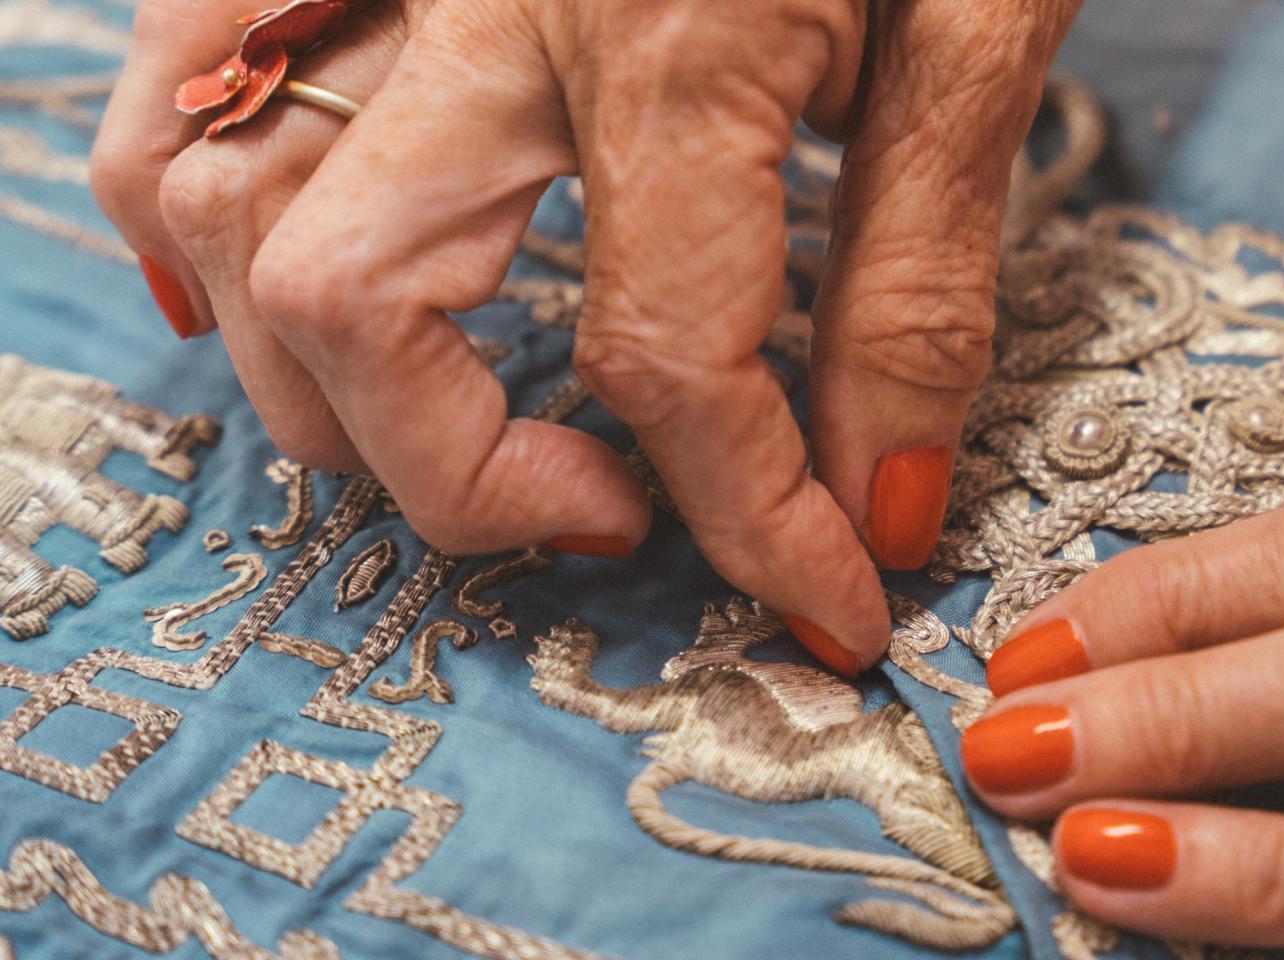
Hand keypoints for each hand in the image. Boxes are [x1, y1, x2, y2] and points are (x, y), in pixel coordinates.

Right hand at [91, 0, 1081, 673]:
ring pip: (213, 190)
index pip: (670, 365)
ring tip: (461, 432)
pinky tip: (272, 278)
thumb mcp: (983, 21)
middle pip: (360, 304)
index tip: (826, 604)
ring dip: (314, 370)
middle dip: (477, 479)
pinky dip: (197, 193)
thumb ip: (916, 271)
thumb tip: (879, 504)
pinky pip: (178, 56)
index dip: (756, 527)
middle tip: (615, 508)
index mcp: (675, 33)